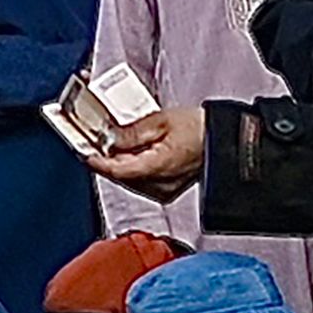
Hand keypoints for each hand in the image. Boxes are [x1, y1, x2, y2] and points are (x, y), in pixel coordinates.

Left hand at [86, 104, 205, 201]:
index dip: (98, 161)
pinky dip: (132, 168)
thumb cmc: (202, 130)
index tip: (85, 151)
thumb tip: (110, 138)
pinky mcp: (167, 191)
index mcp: (159, 168)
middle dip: (107, 160)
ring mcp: (164, 191)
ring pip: (130, 180)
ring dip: (119, 164)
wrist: (227, 142)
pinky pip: (141, 182)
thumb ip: (133, 132)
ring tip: (113, 144)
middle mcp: (160, 186)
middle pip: (121, 176)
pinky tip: (131, 153)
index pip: (118, 170)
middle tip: (95, 142)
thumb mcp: (163, 121)